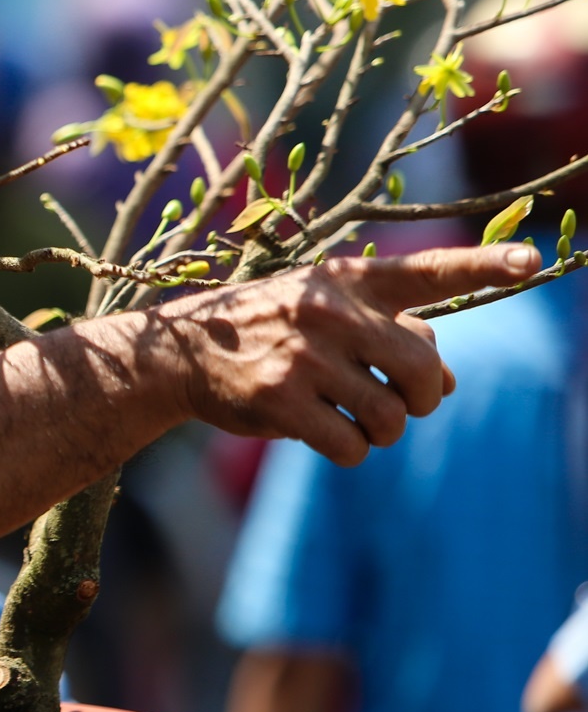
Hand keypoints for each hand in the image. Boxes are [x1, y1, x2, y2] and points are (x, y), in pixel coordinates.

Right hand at [152, 245, 538, 465]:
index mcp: (347, 281)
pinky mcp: (279, 401)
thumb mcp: (324, 311)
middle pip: (424, 370)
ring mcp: (303, 356)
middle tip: (402, 403)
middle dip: (423, 399)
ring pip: (390, 417)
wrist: (180, 352)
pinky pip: (351, 446)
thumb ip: (391, 334)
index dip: (483, 265)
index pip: (427, 271)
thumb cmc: (266, 329)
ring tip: (353, 420)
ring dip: (383, 431)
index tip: (531, 261)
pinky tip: (322, 433)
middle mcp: (329, 311)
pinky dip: (349, 450)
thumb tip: (451, 381)